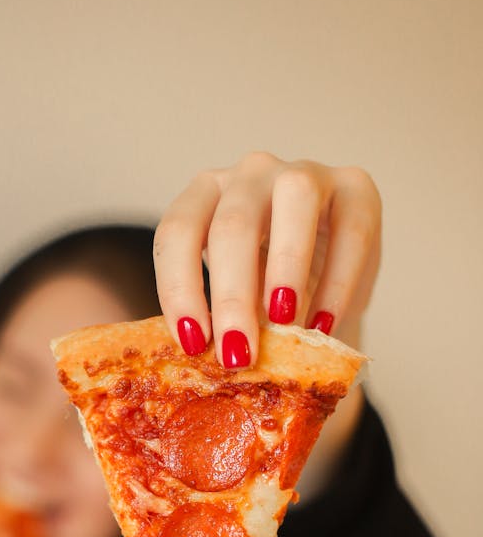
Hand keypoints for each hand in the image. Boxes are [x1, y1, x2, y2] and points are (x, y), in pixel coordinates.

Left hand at [153, 151, 381, 367]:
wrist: (327, 285)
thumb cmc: (268, 292)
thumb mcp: (235, 301)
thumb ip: (218, 320)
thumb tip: (202, 363)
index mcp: (205, 196)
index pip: (178, 231)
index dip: (178, 287)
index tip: (192, 344)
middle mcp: (250, 174)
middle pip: (232, 223)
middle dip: (232, 296)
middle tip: (237, 354)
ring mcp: (305, 173)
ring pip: (294, 198)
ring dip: (286, 266)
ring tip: (283, 323)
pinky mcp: (357, 189)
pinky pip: (350, 229)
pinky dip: (338, 282)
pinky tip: (324, 325)